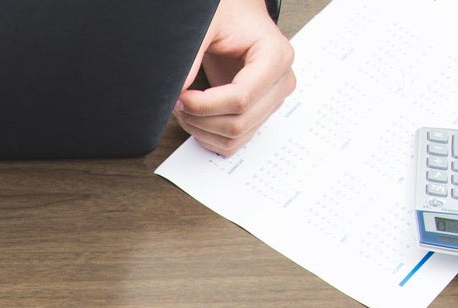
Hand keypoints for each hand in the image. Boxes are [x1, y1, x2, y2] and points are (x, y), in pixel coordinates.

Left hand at [174, 0, 296, 155]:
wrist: (237, 15)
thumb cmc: (229, 14)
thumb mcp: (207, 24)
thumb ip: (191, 55)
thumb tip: (176, 93)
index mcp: (277, 57)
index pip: (241, 99)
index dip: (204, 105)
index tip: (181, 97)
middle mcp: (281, 82)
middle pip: (238, 123)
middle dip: (200, 119)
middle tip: (177, 102)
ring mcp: (271, 102)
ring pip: (234, 138)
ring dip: (201, 130)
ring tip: (184, 108)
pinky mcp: (259, 114)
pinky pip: (233, 143)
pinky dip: (208, 137)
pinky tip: (196, 117)